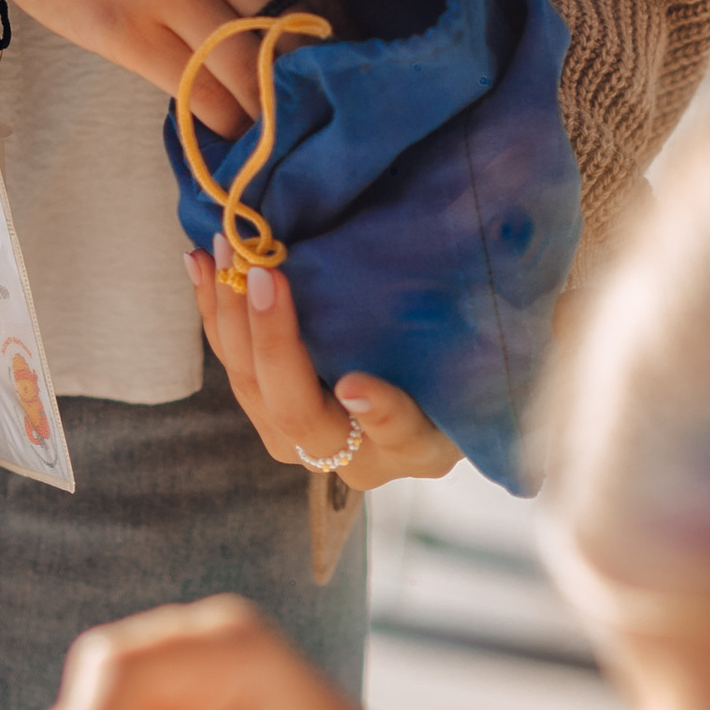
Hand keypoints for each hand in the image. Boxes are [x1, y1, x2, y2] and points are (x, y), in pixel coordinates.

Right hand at [0, 0, 317, 137]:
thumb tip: (300, 23)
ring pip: (255, 81)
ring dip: (266, 117)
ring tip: (271, 135)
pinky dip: (222, 126)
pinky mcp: (128, 31)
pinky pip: (203, 100)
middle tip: (309, 119)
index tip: (331, 79)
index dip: (332, 50)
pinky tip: (226, 132)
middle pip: (297, 44)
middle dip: (306, 89)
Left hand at [188, 252, 462, 493]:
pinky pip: (235, 367)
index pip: (399, 431)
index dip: (377, 411)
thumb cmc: (466, 365)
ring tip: (221, 251)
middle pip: (301, 413)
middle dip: (275, 342)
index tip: (355, 384)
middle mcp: (356, 458)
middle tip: (264, 274)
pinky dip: (216, 313)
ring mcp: (303, 441)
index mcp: (418, 445)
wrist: (427, 389)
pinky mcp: (270, 411)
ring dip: (230, 318)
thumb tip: (508, 272)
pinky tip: (201, 262)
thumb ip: (481, 333)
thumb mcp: (481, 357)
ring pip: (253, 389)